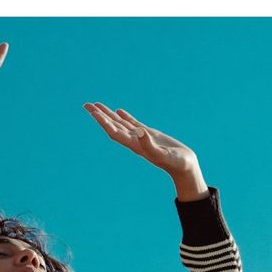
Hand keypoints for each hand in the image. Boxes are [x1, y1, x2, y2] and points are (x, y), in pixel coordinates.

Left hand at [83, 102, 199, 176]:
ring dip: (109, 114)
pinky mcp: (150, 134)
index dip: (103, 122)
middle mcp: (134, 141)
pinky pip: (133, 124)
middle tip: (87, 104)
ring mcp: (141, 137)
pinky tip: (119, 111)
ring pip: (121, 123)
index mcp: (135, 145)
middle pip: (113, 126)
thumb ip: (150, 144)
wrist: (184, 167)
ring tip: (97, 105)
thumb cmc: (175, 163)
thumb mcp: (162, 154)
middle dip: (100, 115)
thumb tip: (139, 130)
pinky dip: (125, 117)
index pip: (114, 132)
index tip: (93, 112)